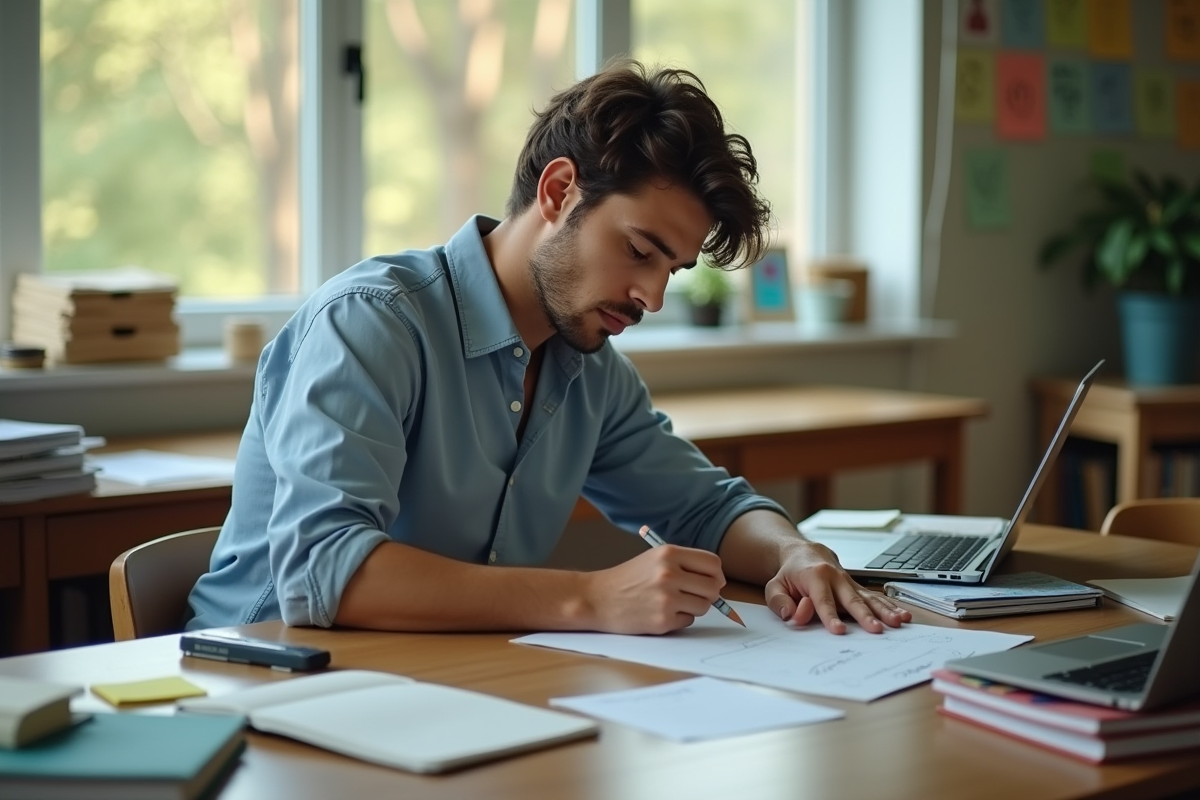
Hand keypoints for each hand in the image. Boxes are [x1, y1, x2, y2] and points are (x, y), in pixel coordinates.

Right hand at [583, 544, 725, 634]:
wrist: (597, 598)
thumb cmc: (628, 578)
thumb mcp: (654, 558)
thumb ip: (685, 564)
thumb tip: (718, 581)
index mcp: (668, 554)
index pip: (712, 563)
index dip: (716, 574)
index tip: (712, 580)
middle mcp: (669, 574)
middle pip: (713, 587)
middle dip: (709, 594)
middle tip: (695, 595)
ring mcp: (666, 599)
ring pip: (704, 606)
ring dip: (694, 607)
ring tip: (674, 603)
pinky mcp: (662, 620)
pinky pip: (688, 621)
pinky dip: (679, 619)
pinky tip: (661, 612)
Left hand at [763, 540, 910, 633]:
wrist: (806, 554)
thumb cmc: (790, 573)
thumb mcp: (775, 586)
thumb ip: (780, 602)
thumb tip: (793, 615)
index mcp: (815, 576)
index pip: (823, 600)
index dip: (830, 616)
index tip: (838, 631)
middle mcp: (836, 577)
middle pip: (852, 600)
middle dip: (865, 616)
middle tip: (876, 630)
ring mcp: (849, 582)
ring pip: (869, 598)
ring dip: (885, 611)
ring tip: (899, 622)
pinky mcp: (858, 588)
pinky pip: (875, 598)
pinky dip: (890, 606)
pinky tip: (903, 615)